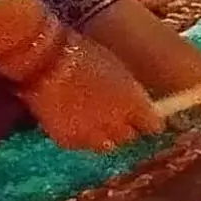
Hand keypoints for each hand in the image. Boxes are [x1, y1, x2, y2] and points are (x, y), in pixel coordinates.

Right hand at [22, 37, 162, 153]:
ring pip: (106, 145)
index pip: (153, 126)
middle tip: (116, 118)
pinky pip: (81, 144)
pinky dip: (80, 136)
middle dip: (125, 128)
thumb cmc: (85, 55)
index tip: (145, 119)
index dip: (148, 122)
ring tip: (94, 121)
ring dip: (104, 136)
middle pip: (129, 137)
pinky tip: (73, 122)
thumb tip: (137, 105)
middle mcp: (118, 125)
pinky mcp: (69, 141)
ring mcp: (93, 136)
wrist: (47, 62)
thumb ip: (131, 94)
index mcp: (136, 105)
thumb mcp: (119, 71)